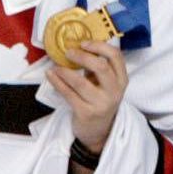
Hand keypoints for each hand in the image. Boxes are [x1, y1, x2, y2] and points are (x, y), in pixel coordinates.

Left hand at [45, 41, 128, 160]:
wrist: (98, 130)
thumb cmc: (100, 100)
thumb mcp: (106, 84)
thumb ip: (98, 67)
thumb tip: (77, 45)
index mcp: (121, 79)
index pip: (116, 56)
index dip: (99, 46)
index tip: (84, 43)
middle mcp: (114, 91)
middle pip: (101, 67)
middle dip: (83, 57)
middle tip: (68, 52)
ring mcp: (100, 103)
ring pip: (81, 82)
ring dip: (65, 71)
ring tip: (56, 65)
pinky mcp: (86, 113)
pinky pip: (68, 94)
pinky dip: (57, 82)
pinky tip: (51, 75)